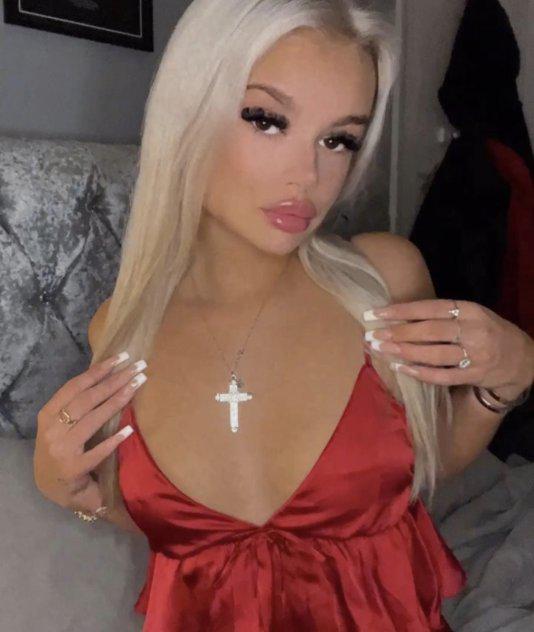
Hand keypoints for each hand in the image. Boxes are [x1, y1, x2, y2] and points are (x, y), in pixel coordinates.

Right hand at [34, 353, 146, 515]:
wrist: (51, 489)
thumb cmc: (62, 450)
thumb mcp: (63, 424)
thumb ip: (80, 405)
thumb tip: (110, 376)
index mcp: (48, 415)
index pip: (75, 387)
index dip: (98, 371)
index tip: (121, 358)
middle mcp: (52, 430)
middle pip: (87, 399)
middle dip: (114, 380)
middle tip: (139, 366)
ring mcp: (61, 451)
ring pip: (92, 420)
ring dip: (117, 400)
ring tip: (138, 384)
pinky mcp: (72, 471)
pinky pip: (96, 453)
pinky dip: (113, 441)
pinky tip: (129, 430)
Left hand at [363, 299, 533, 395]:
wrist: (521, 358)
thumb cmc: (486, 331)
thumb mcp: (470, 314)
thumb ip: (442, 314)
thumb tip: (398, 315)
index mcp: (470, 310)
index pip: (430, 308)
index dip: (401, 310)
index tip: (376, 313)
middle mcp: (473, 330)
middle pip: (429, 331)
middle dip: (397, 333)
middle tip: (372, 335)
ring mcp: (475, 355)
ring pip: (433, 354)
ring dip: (403, 352)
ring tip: (380, 349)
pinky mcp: (474, 375)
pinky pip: (442, 375)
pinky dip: (419, 372)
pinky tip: (400, 367)